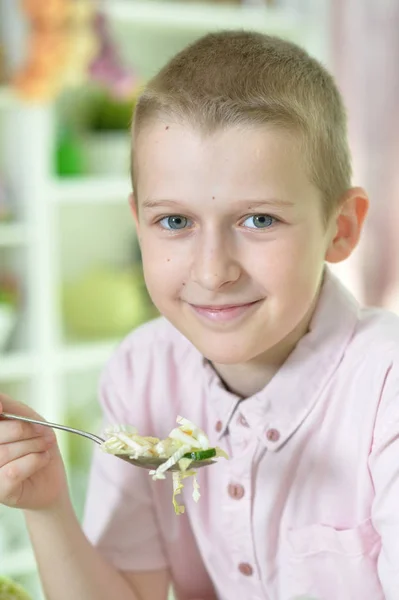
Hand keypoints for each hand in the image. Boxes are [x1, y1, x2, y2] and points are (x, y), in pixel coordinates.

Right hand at [0, 394, 67, 509]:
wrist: (52, 479)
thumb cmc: (38, 445)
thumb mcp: (28, 418)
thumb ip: (11, 407)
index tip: (1, 408)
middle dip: (25, 430)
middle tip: (45, 434)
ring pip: (4, 452)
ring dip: (34, 446)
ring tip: (45, 447)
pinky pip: (13, 472)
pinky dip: (35, 461)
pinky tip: (43, 459)